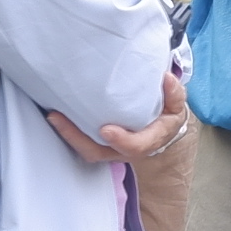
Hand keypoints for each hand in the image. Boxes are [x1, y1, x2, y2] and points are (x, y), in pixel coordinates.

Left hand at [44, 68, 189, 165]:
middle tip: (59, 119)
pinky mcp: (100, 142)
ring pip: (87, 149)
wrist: (161, 128)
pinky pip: (82, 142)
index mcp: (149, 140)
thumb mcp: (176, 104)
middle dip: (78, 139)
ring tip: (53, 115)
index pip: (136, 146)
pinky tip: (56, 115)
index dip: (122, 140)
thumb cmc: (166, 114)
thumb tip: (166, 78)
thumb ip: (173, 93)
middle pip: (100, 152)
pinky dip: (68, 131)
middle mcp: (126, 149)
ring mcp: (111, 148)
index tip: (106, 130)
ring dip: (68, 134)